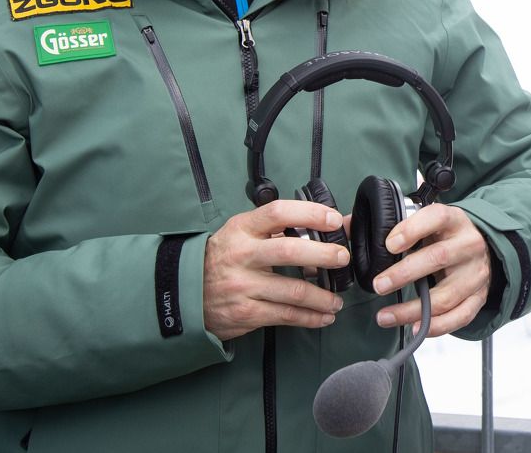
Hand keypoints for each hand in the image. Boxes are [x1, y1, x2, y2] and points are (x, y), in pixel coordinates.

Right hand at [203, 200, 349, 340]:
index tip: (334, 220)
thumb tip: (333, 223)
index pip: (278, 213)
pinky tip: (323, 316)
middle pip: (289, 252)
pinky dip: (310, 317)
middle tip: (343, 258)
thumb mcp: (244, 234)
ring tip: (337, 300)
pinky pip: (286, 316)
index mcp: (243, 229)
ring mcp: (243, 286)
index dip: (310, 214)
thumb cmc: (225, 258)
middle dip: (323, 255)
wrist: (187, 293)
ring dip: (323, 297)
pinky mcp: (246, 312)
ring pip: (293, 290)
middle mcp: (242, 255)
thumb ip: (281, 229)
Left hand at [366, 203, 490, 337]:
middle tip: (378, 285)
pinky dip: (437, 326)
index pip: (436, 218)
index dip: (412, 230)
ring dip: (412, 309)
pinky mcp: (479, 297)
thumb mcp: (429, 222)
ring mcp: (475, 274)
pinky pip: (459, 316)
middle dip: (404, 273)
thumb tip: (346, 228)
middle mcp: (468, 245)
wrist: (486, 246)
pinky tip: (413, 328)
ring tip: (384, 316)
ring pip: (446, 295)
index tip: (389, 244)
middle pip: (438, 258)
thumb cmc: (447, 235)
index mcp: (454, 220)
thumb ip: (396, 225)